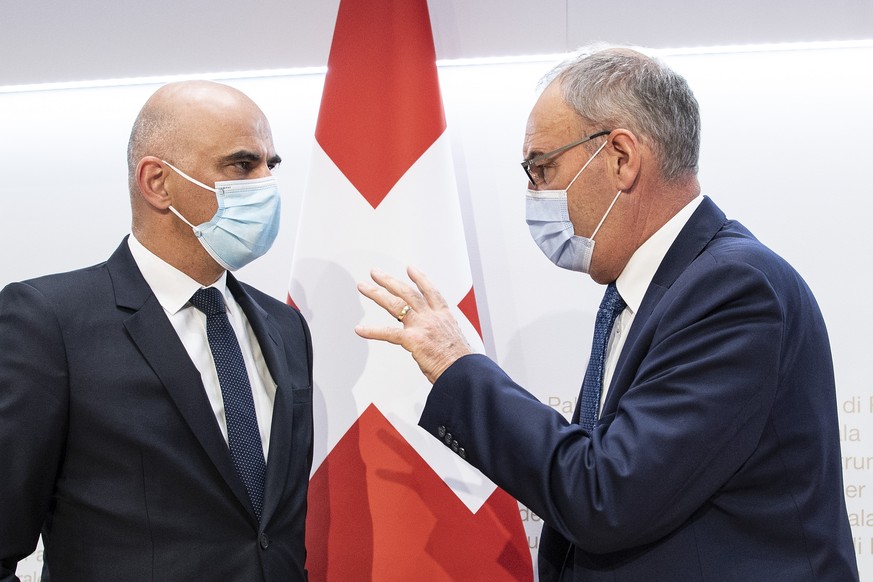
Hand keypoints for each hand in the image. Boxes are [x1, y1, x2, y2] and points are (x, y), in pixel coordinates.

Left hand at [355, 266, 473, 383]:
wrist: (464, 372)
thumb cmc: (460, 362)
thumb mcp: (453, 340)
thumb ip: (439, 336)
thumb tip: (432, 342)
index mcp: (444, 316)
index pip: (430, 291)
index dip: (420, 278)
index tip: (410, 269)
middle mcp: (432, 317)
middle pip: (407, 292)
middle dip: (389, 281)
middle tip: (376, 273)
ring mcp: (422, 326)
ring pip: (396, 304)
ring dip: (377, 293)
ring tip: (364, 287)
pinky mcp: (413, 340)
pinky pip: (388, 333)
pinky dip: (372, 331)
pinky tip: (360, 329)